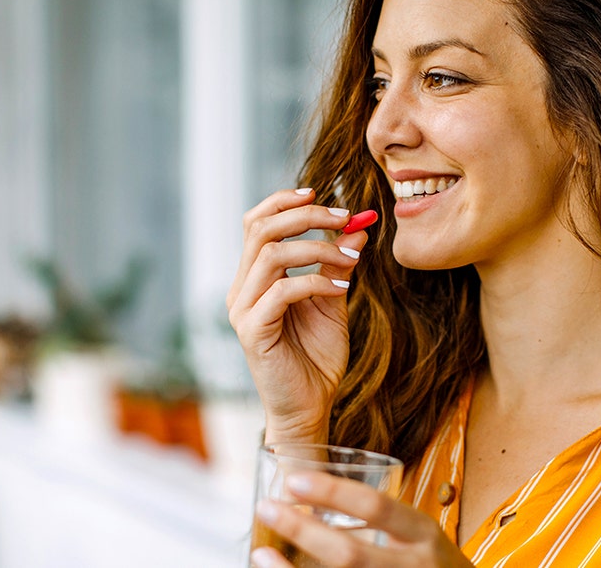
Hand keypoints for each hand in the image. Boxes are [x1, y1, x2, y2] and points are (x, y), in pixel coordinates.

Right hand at [227, 188, 369, 443]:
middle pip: (260, 229)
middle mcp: (242, 289)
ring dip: (317, 248)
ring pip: (270, 255)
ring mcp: (243, 310)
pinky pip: (282, 292)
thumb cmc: (317, 356)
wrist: (310, 406)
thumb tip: (358, 225)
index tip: (320, 194)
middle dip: (305, 216)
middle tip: (344, 216)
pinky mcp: (253, 331)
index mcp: (255, 278)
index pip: (256, 223)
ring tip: (349, 259)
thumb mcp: (333, 300)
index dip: (283, 202)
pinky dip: (315, 282)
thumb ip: (339, 263)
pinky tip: (342, 290)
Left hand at [250, 472, 474, 567]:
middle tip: (266, 508)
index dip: (332, 493)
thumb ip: (385, 521)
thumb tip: (317, 499)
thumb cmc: (432, 567)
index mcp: (425, 536)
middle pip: (349, 554)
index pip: (376, 508)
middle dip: (302, 531)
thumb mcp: (421, 537)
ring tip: (260, 553)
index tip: (293, 480)